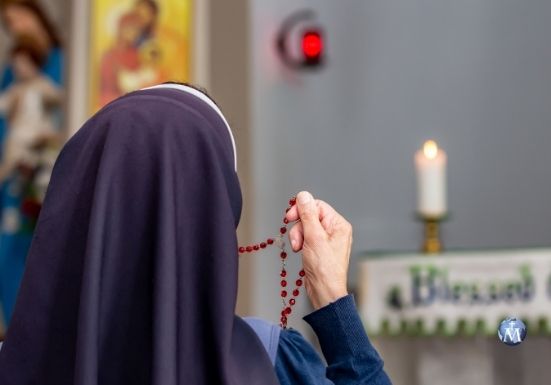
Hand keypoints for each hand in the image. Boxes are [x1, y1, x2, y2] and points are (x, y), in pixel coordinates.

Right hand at [285, 191, 351, 309]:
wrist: (324, 291)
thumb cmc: (324, 268)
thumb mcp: (314, 237)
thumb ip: (308, 214)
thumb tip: (303, 195)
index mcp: (338, 224)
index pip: (317, 206)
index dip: (301, 210)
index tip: (289, 217)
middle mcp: (335, 230)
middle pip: (309, 216)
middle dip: (299, 227)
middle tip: (296, 240)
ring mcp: (327, 240)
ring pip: (305, 227)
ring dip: (298, 236)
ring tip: (298, 249)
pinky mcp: (319, 248)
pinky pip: (306, 238)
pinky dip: (300, 243)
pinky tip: (299, 252)